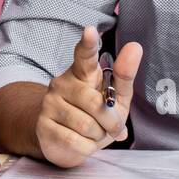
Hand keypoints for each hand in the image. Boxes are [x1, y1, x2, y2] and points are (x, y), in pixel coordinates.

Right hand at [36, 27, 142, 167]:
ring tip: (92, 133)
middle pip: (95, 103)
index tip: (90, 30)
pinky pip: (75, 141)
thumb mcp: (115, 97)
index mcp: (82, 72)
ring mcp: (50, 103)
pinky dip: (86, 148)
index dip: (88, 43)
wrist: (64, 140)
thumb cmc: (94, 115)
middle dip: (110, 122)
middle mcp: (62, 82)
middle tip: (111, 127)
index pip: (84, 54)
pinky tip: (81, 143)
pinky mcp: (43, 125)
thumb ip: (124, 75)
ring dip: (98, 136)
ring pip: (86, 125)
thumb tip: (135, 46)